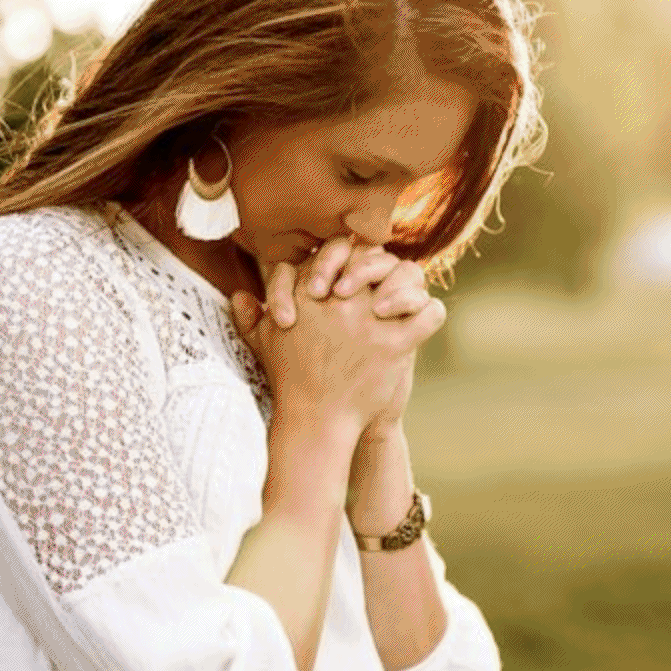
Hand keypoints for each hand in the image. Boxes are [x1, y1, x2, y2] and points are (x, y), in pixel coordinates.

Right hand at [229, 252, 442, 432]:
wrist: (315, 422)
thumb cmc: (290, 382)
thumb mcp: (263, 344)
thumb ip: (250, 317)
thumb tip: (238, 295)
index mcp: (312, 291)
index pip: (340, 249)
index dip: (350, 258)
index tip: (350, 279)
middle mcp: (343, 300)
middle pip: (375, 257)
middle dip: (380, 267)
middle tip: (378, 290)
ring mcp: (371, 320)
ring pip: (407, 277)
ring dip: (408, 287)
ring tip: (402, 304)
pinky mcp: (395, 344)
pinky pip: (428, 313)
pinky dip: (431, 313)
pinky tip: (421, 322)